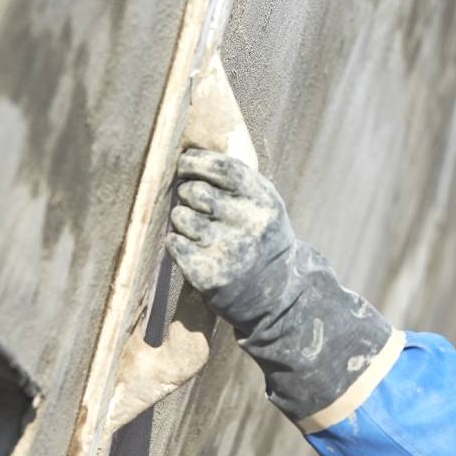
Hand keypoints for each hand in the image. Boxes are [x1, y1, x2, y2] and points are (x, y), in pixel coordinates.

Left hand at [166, 150, 394, 422]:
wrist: (281, 298)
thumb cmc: (265, 243)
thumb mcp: (267, 208)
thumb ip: (239, 182)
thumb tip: (191, 157)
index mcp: (265, 202)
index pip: (222, 168)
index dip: (197, 161)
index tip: (185, 164)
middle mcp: (249, 224)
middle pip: (195, 191)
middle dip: (188, 193)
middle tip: (195, 203)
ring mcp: (228, 250)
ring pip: (180, 216)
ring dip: (182, 219)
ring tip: (197, 230)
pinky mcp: (208, 274)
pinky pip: (174, 243)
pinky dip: (177, 243)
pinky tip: (191, 248)